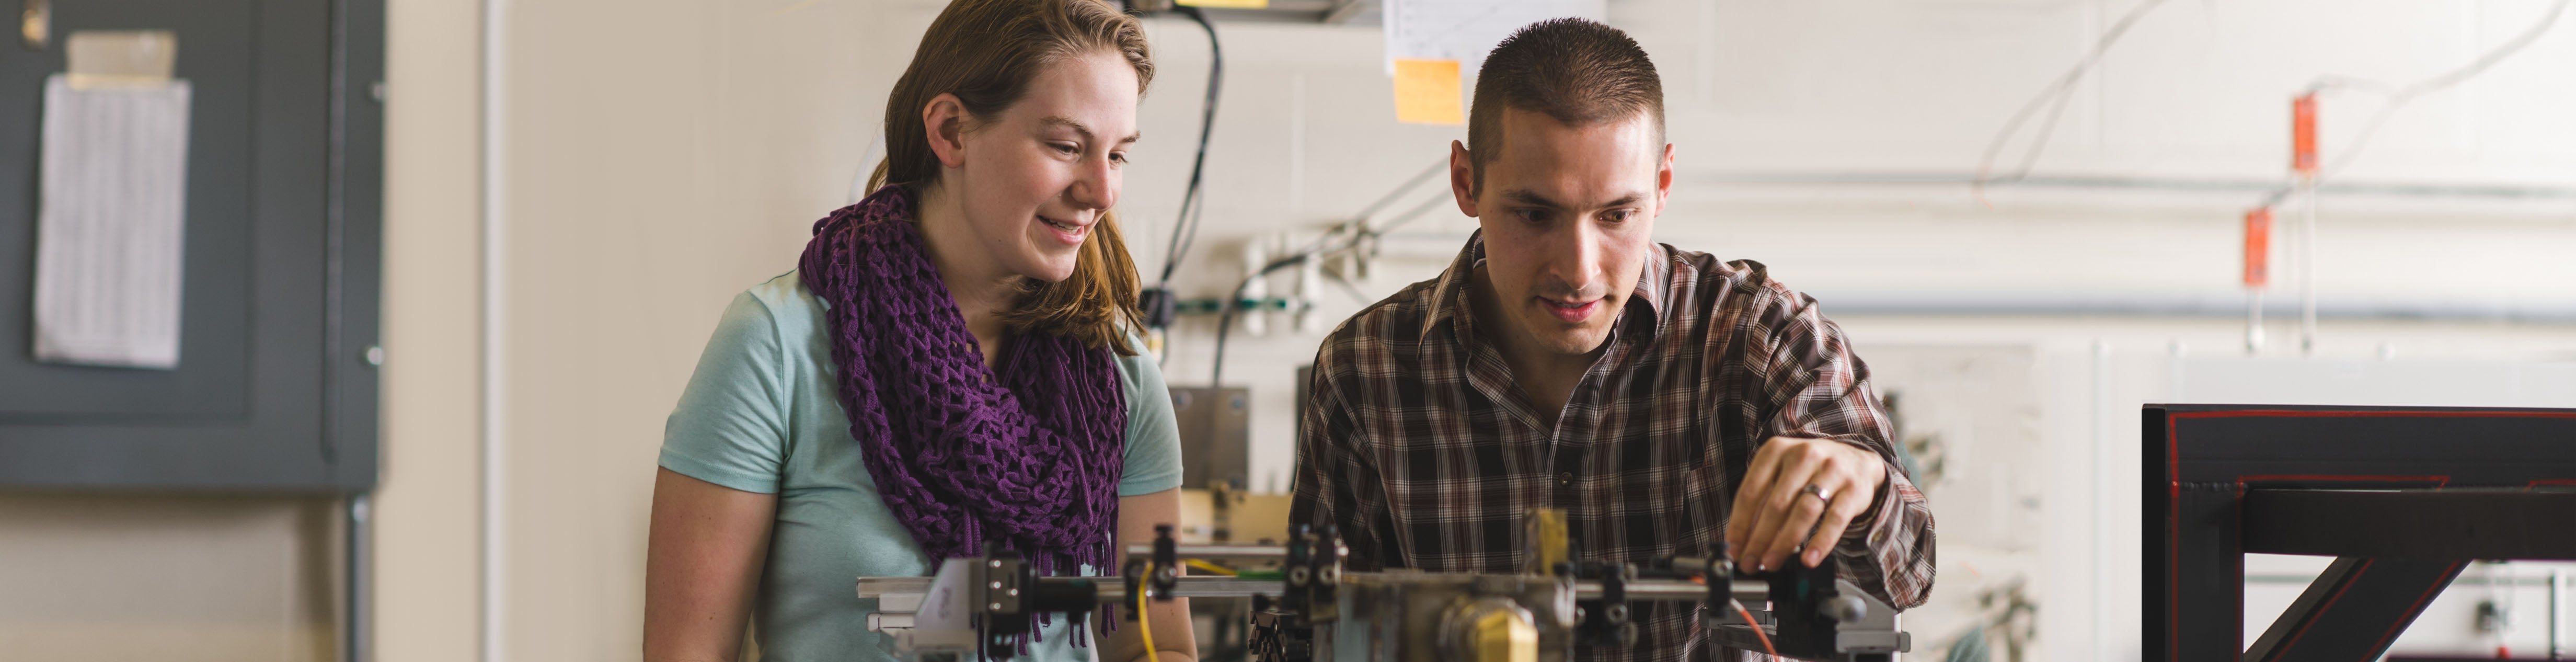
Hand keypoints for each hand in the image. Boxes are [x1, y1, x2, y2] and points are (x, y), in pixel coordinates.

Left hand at [1723, 436, 1886, 572]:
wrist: (1857, 461)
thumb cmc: (1810, 472)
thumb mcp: (1782, 474)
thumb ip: (1762, 501)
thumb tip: (1742, 540)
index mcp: (1776, 450)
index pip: (1750, 492)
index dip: (1739, 524)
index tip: (1733, 549)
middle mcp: (1803, 455)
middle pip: (1776, 504)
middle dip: (1759, 538)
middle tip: (1750, 562)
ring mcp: (1831, 471)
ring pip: (1803, 511)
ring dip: (1784, 542)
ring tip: (1772, 563)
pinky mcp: (1853, 489)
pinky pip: (1835, 519)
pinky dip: (1820, 542)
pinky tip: (1809, 559)